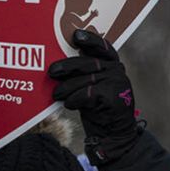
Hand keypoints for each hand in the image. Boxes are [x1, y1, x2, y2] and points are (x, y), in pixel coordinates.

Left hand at [49, 29, 139, 163]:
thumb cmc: (96, 108)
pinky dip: (75, 99)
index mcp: (112, 64)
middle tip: (51, 72)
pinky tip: (69, 104)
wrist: (112, 134)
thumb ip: (81, 74)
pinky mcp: (114, 98)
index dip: (90, 39)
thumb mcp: (89, 87)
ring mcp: (118, 84)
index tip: (75, 35)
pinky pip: (88, 94)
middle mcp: (117, 71)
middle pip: (89, 63)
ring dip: (67, 87)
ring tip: (57, 94)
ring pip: (86, 80)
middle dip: (67, 66)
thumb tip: (56, 66)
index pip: (102, 46)